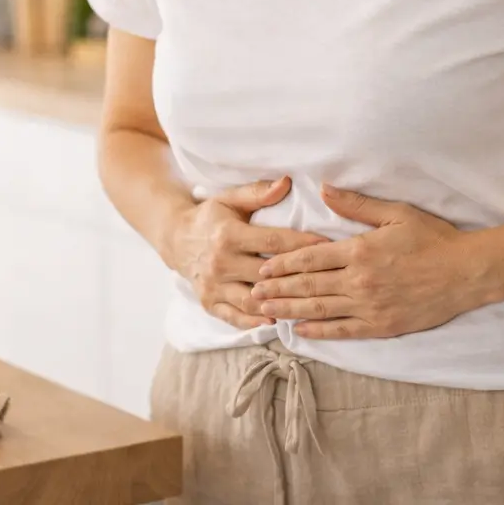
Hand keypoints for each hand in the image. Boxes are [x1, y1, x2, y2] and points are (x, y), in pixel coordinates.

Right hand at [166, 176, 331, 330]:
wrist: (176, 239)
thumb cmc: (210, 217)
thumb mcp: (230, 199)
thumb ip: (258, 193)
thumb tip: (286, 182)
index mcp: (228, 235)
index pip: (272, 242)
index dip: (302, 244)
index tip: (327, 246)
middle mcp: (219, 263)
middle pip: (266, 275)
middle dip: (297, 278)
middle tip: (325, 280)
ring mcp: (213, 286)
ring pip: (252, 301)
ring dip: (279, 304)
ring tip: (305, 304)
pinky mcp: (208, 302)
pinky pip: (234, 317)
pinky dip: (255, 322)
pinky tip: (275, 320)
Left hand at [250, 184, 481, 338]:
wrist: (466, 272)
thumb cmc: (432, 239)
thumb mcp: (395, 213)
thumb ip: (356, 205)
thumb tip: (324, 189)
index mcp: (359, 250)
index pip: (311, 257)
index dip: (283, 263)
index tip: (262, 266)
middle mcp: (359, 280)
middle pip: (309, 285)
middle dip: (277, 289)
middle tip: (251, 292)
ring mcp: (370, 306)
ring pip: (320, 309)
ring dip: (290, 310)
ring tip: (265, 310)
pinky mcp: (382, 325)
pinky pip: (344, 329)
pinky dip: (319, 331)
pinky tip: (300, 331)